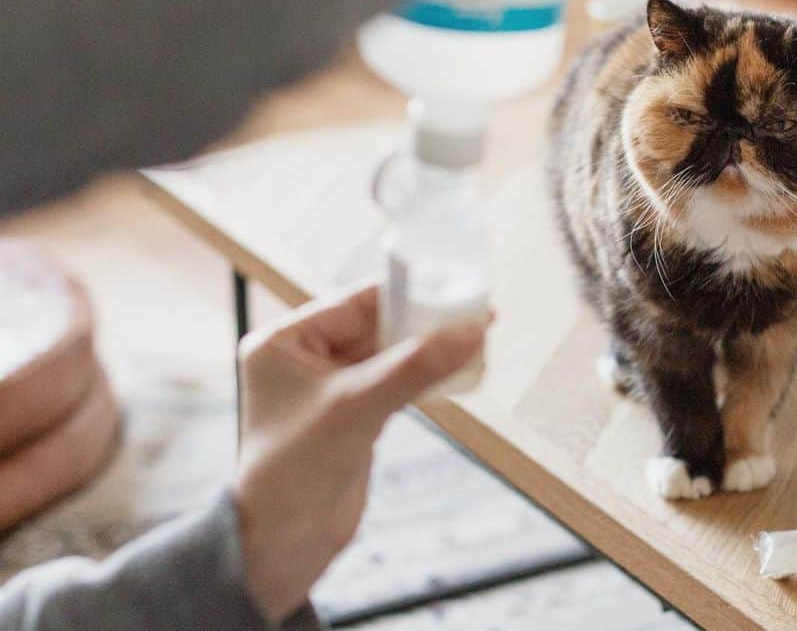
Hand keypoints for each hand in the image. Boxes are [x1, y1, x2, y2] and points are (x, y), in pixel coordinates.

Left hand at [231, 285, 487, 622]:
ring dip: (429, 350)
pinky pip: (397, 382)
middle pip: (377, 326)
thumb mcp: (355, 408)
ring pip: (391, 354)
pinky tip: (457, 371)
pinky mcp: (354, 416)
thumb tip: (470, 331)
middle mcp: (305, 359)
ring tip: (476, 340)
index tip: (455, 289)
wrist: (281, 547)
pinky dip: (425, 377)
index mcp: (285, 342)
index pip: (356, 302)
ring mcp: (331, 388)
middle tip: (475, 315)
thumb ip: (413, 367)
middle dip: (424, 323)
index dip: (408, 295)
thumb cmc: (294, 473)